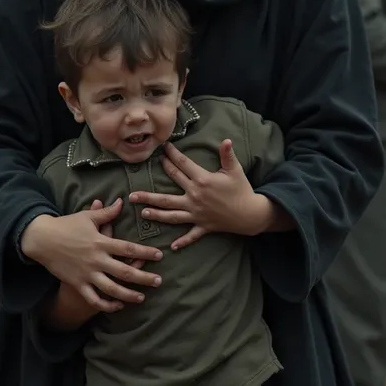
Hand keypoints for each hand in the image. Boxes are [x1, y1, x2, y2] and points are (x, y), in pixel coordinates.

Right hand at [21, 198, 162, 311]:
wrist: (42, 239)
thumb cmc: (66, 225)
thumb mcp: (87, 217)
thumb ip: (106, 213)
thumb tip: (121, 202)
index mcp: (101, 242)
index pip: (128, 248)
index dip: (145, 252)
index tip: (159, 256)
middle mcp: (96, 260)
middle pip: (125, 272)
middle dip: (144, 278)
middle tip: (159, 281)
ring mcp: (87, 274)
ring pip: (112, 289)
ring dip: (129, 295)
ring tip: (142, 297)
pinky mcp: (77, 284)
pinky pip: (94, 299)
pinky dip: (106, 305)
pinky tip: (118, 305)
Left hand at [130, 140, 273, 248]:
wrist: (251, 214)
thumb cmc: (242, 189)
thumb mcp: (235, 170)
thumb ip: (227, 155)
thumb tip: (226, 140)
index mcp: (202, 180)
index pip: (182, 166)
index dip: (172, 156)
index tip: (162, 149)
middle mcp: (195, 197)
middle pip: (168, 191)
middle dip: (151, 189)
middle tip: (134, 189)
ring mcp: (197, 213)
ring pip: (171, 214)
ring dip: (156, 213)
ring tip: (142, 212)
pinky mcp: (203, 226)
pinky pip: (190, 235)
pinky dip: (182, 241)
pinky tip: (172, 246)